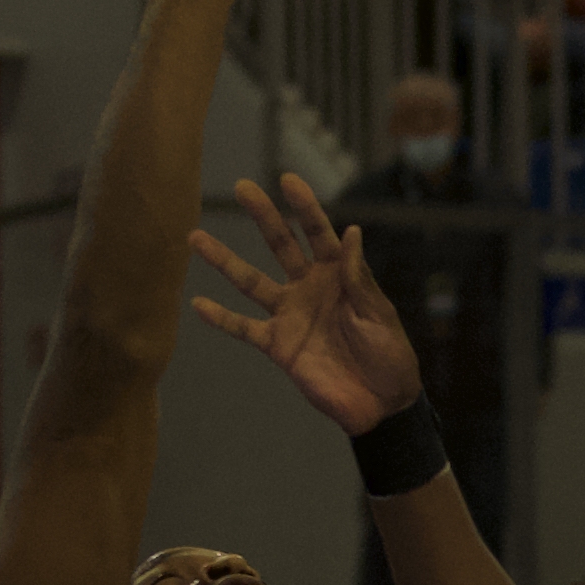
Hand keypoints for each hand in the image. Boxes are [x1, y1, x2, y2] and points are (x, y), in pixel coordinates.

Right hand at [192, 172, 421, 431]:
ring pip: (250, 281)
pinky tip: (197, 303)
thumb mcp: (378, 314)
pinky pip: (244, 328)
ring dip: (224, 260)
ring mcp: (290, 315)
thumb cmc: (390, 355)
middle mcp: (309, 287)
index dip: (304, 207)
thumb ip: (357, 278)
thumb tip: (351, 231)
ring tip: (195, 237)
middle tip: (242, 186)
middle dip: (263, 215)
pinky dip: (221, 318)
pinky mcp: (278, 345)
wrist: (381, 404)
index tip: (287, 179)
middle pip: (280, 245)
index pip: (318, 233)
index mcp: (338, 275)